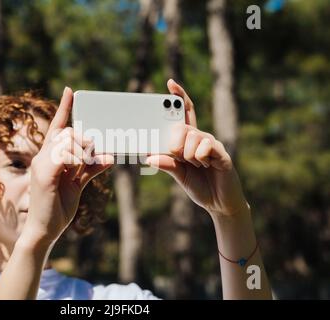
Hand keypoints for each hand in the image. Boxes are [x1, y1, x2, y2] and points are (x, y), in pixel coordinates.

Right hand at [21, 87, 113, 245]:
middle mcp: (42, 157)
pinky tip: (89, 164)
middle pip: (67, 132)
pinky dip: (80, 159)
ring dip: (84, 150)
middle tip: (96, 154)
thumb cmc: (58, 207)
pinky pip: (64, 155)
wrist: (44, 230)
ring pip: (67, 140)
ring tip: (92, 163)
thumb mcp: (77, 184)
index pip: (56, 127)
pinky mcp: (45, 174)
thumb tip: (108, 156)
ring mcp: (41, 164)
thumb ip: (90, 169)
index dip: (64, 109)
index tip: (70, 91)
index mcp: (49, 157)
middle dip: (85, 140)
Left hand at [145, 80, 247, 217]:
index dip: (179, 97)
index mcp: (189, 140)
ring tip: (196, 166)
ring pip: (192, 137)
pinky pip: (205, 146)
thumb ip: (166, 163)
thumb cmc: (199, 186)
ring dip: (188, 155)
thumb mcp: (178, 175)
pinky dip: (199, 158)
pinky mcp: (221, 153)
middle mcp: (201, 137)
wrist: (219, 204)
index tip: (170, 83)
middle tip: (180, 157)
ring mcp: (212, 144)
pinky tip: (206, 166)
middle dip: (175, 142)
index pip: (184, 114)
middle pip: (183, 126)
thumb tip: (148, 156)